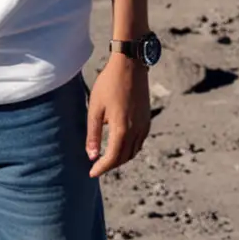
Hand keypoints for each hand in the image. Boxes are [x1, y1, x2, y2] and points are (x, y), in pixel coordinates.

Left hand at [86, 55, 150, 177]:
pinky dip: (130, 149)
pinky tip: (120, 145)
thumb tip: (91, 155)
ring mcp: (144, 125)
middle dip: (110, 165)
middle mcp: (136, 130)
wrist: (130, 66)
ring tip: (106, 159)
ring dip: (121, 158)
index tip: (91, 173)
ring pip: (134, 151)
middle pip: (124, 158)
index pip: (112, 158)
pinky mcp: (147, 119)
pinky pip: (140, 142)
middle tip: (97, 167)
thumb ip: (92, 133)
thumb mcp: (95, 108)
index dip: (101, 168)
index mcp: (122, 129)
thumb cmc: (109, 84)